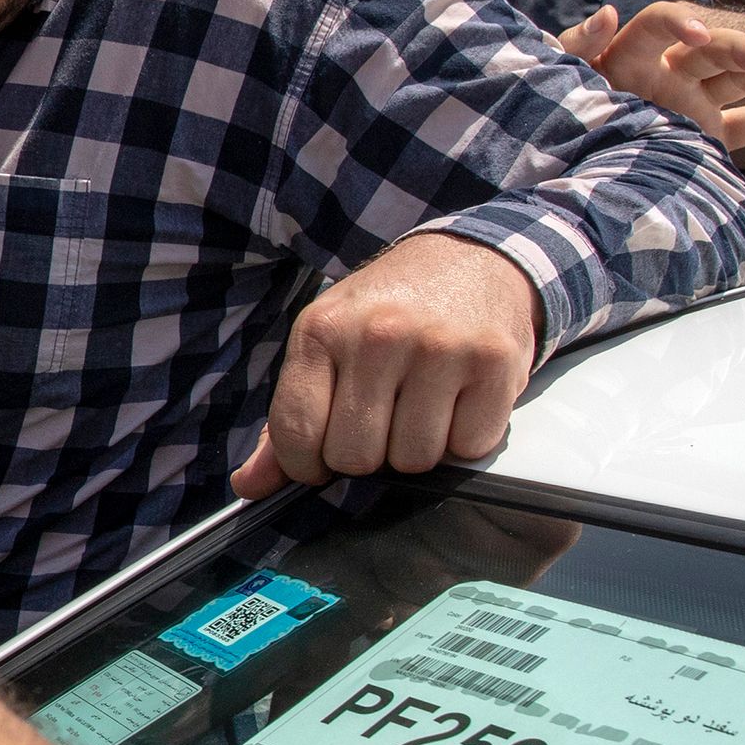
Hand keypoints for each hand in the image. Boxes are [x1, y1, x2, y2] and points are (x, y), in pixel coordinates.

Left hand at [231, 232, 540, 498]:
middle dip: (367, 454)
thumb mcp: (325, 345)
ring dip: (417, 448)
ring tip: (421, 404)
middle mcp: (379, 335)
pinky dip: (464, 440)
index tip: (322, 454)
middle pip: (357, 458)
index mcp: (322, 330)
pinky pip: (468, 448)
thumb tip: (251, 485)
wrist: (470, 259)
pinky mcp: (493, 363)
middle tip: (382, 418)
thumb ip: (286, 421)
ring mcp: (440, 347)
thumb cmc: (389, 311)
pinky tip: (459, 400)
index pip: (297, 436)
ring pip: (414, 461)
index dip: (308, 464)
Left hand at [549, 3, 744, 153]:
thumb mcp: (557, 82)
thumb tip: (611, 11)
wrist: (561, 187)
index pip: (664, 24)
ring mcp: (691, 106)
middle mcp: (664, 75)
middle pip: (713, 50)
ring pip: (742, 80)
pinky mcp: (707, 139)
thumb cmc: (552, 123)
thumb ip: (576, 46)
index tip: (700, 36)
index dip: (685, 25)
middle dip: (741, 50)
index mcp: (627, 54)